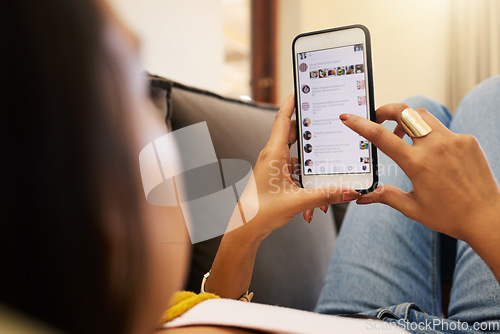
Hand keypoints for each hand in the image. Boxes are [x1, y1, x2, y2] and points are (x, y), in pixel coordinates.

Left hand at [237, 94, 359, 237]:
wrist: (246, 227)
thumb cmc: (262, 212)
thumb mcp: (298, 202)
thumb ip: (325, 195)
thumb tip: (350, 191)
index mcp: (273, 154)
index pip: (282, 120)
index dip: (291, 103)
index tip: (300, 89)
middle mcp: (272, 156)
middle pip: (292, 134)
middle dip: (309, 130)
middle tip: (325, 120)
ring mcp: (274, 166)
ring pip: (296, 155)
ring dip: (310, 163)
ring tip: (327, 164)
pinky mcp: (276, 176)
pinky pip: (295, 170)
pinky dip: (306, 177)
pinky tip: (316, 192)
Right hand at [339, 103, 499, 242]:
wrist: (488, 218)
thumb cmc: (450, 216)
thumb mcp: (412, 208)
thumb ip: (385, 196)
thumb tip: (362, 197)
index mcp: (417, 164)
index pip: (381, 137)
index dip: (361, 125)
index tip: (348, 117)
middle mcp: (435, 147)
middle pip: (404, 112)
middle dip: (386, 110)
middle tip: (378, 118)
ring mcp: (453, 140)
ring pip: (423, 116)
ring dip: (407, 122)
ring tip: (403, 139)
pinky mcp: (467, 140)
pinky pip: (442, 129)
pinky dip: (430, 135)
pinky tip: (431, 154)